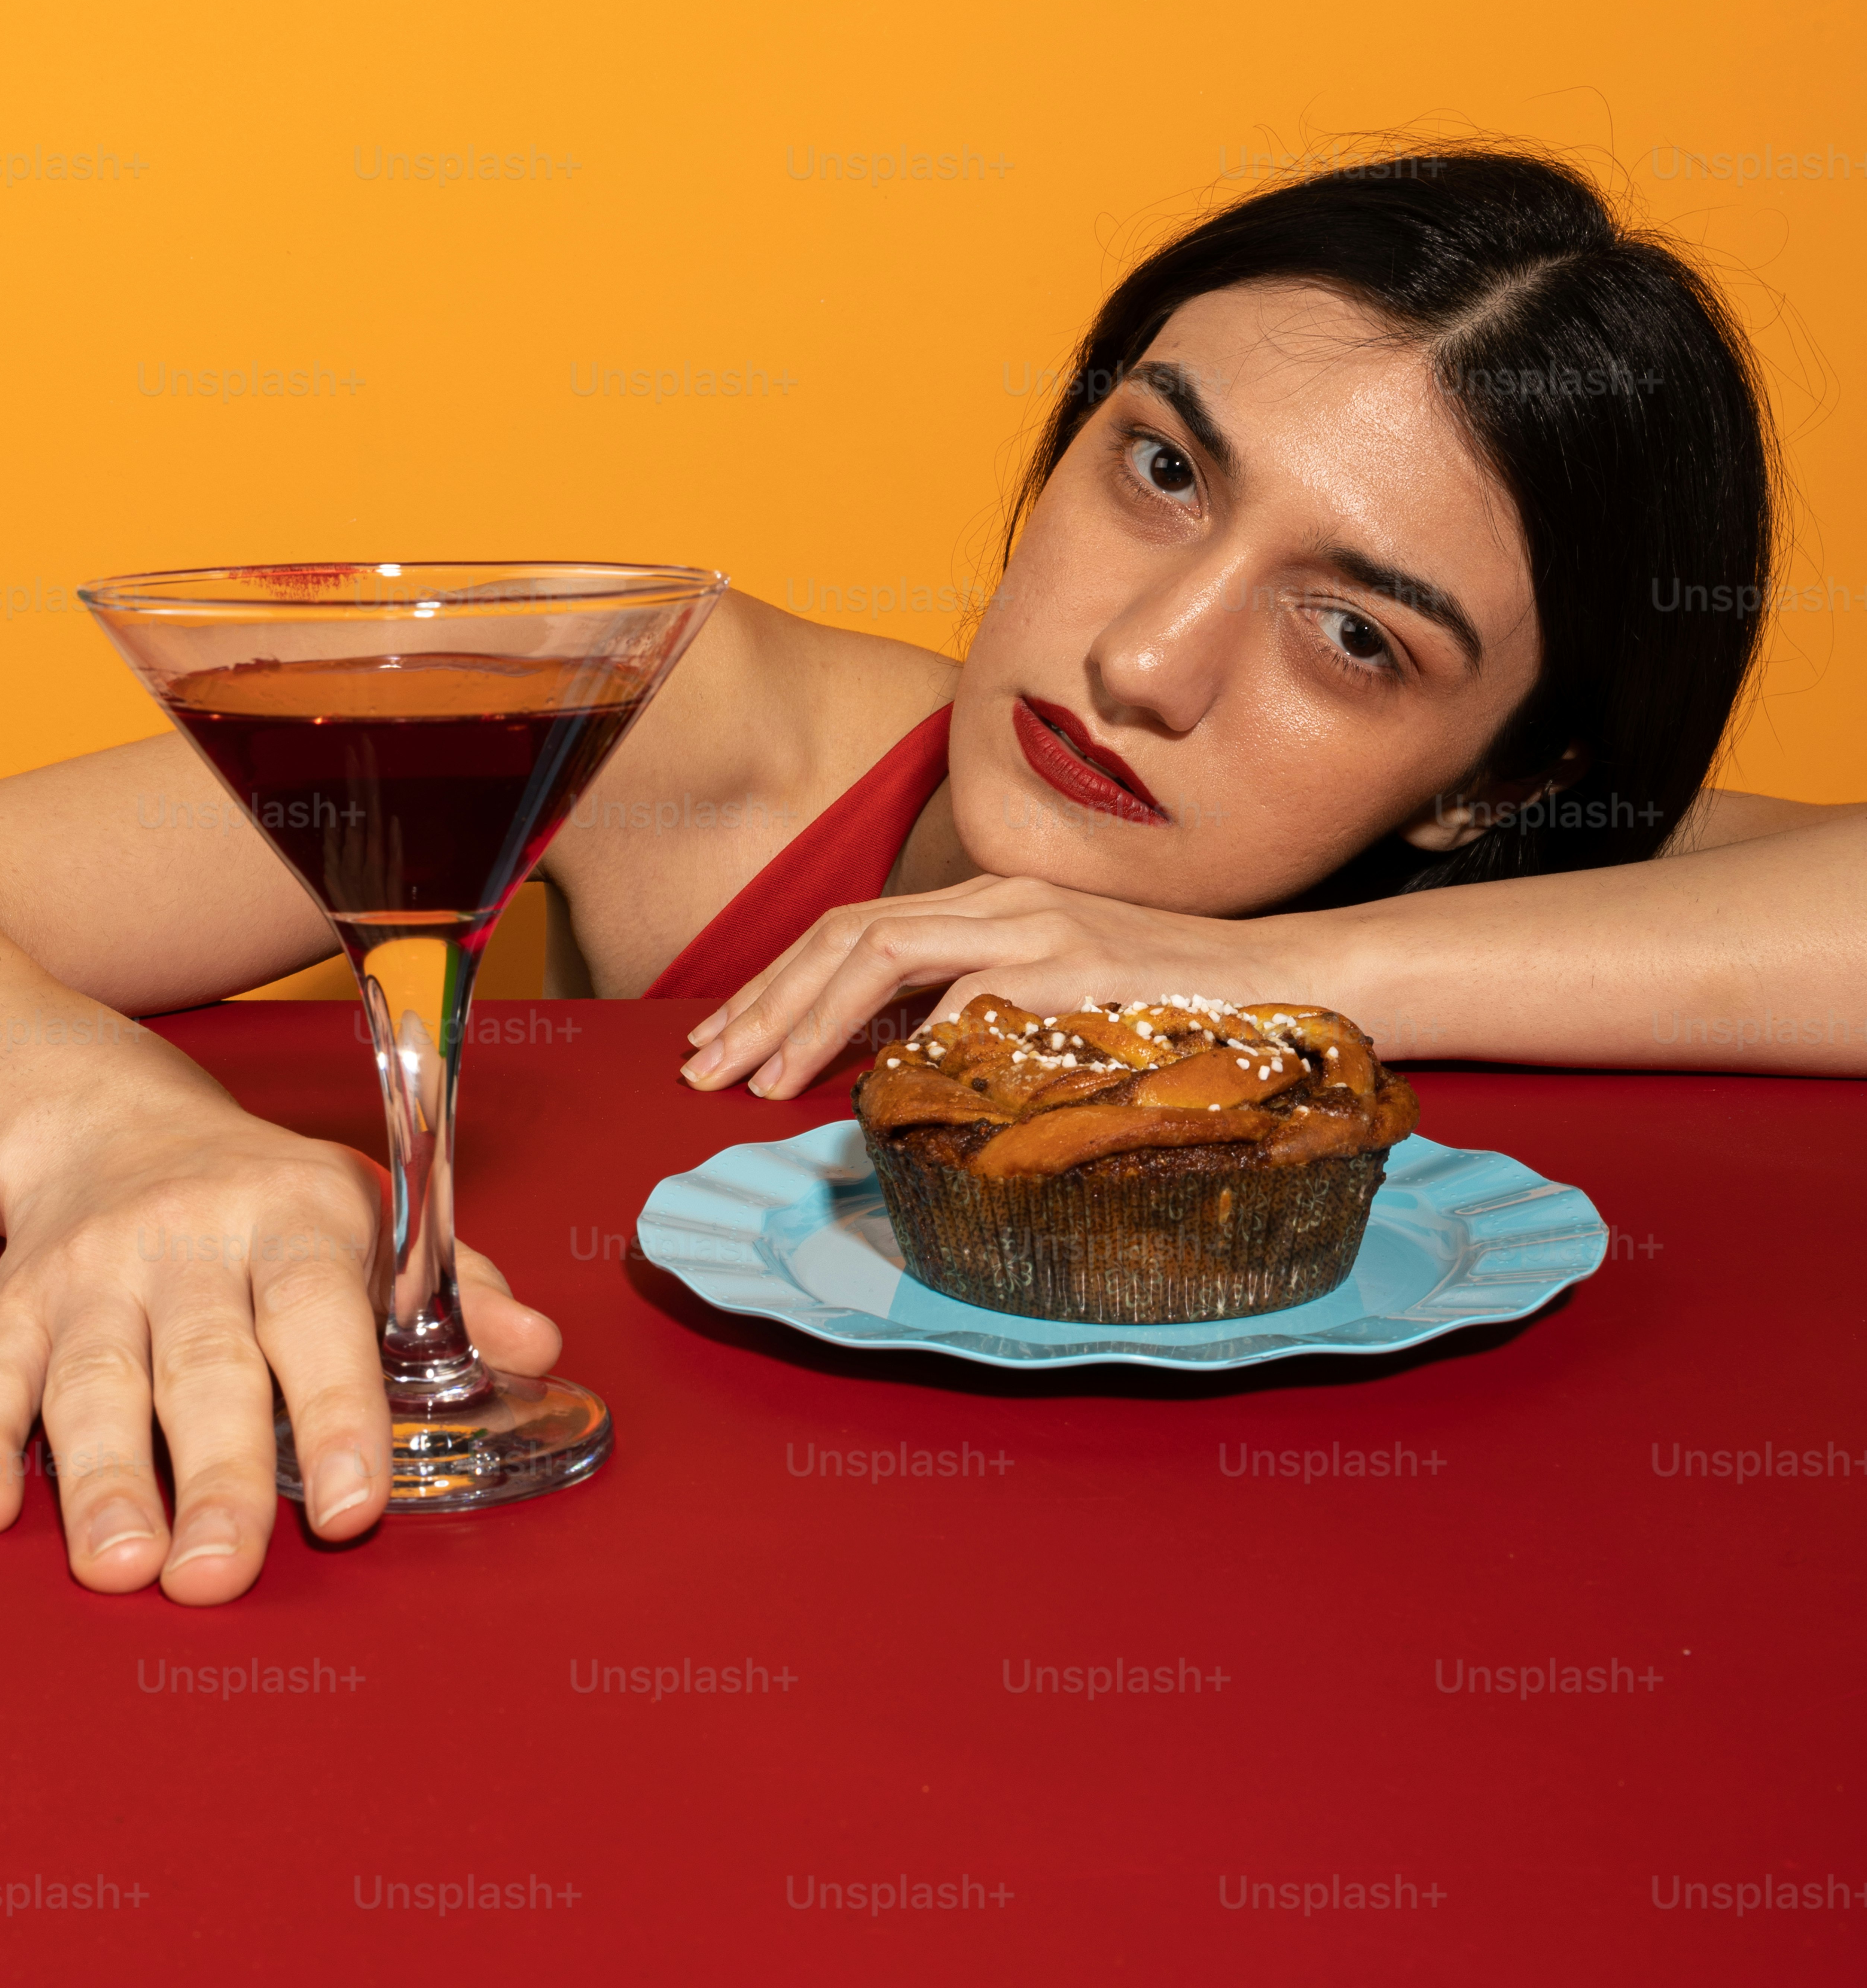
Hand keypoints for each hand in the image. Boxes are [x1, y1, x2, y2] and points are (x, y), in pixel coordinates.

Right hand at [0, 1110, 560, 1605]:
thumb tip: (539, 1350)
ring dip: (101, 1481)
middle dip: (214, 1478)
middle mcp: (188, 1240)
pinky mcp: (11, 1304)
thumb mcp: (371, 1215)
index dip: (339, 1411)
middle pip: (204, 1368)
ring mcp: (92, 1273)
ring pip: (94, 1382)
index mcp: (293, 1217)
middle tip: (216, 1577)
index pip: (319, 1318)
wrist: (111, 1120)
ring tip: (120, 1569)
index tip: (355, 1506)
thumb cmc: (268, 1194)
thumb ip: (455, 1291)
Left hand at [677, 873, 1307, 1099]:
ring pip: (882, 952)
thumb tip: (891, 1062)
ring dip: (809, 1020)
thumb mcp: (1054, 999)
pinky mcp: (1075, 967)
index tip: (723, 1042)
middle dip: (763, 1003)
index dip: (777, 985)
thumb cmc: (1168, 1005)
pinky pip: (969, 999)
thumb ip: (976, 1012)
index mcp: (991, 904)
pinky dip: (914, 1041)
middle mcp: (1002, 901)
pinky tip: (877, 1086)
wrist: (1283, 982)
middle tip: (705, 1068)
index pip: (853, 929)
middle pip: (845, 934)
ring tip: (759, 1080)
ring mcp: (1038, 928)